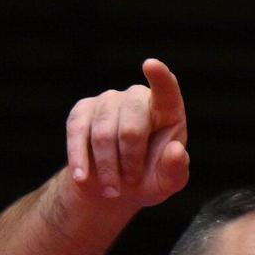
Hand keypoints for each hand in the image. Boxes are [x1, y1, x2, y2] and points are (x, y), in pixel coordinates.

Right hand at [64, 57, 189, 207]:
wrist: (112, 186)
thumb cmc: (147, 179)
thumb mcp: (166, 182)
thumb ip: (176, 170)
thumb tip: (176, 150)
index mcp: (166, 110)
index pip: (166, 90)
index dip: (159, 78)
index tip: (151, 65)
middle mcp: (137, 97)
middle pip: (130, 128)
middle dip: (129, 162)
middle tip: (130, 183)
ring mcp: (108, 101)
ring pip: (103, 135)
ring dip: (107, 168)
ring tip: (112, 189)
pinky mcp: (83, 110)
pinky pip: (78, 133)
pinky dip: (80, 159)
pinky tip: (83, 177)